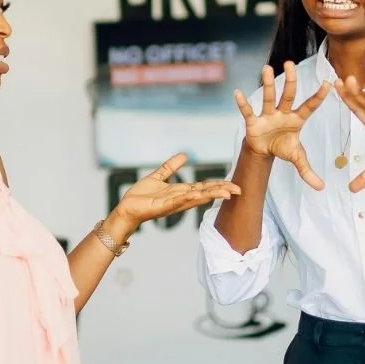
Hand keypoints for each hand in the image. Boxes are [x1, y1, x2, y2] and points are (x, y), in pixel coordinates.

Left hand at [115, 153, 240, 227]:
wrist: (126, 208)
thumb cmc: (140, 196)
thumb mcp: (159, 176)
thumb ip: (171, 167)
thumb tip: (185, 155)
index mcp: (181, 191)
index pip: (204, 187)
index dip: (218, 185)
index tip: (234, 184)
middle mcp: (180, 198)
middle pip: (205, 193)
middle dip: (221, 191)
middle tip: (238, 190)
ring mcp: (173, 203)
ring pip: (196, 198)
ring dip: (211, 195)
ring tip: (226, 193)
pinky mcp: (163, 206)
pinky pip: (178, 200)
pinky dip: (189, 197)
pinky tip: (199, 194)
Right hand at [234, 62, 330, 190]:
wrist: (264, 150)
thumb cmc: (283, 147)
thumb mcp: (297, 158)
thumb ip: (308, 171)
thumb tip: (322, 188)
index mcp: (297, 120)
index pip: (309, 106)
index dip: (318, 97)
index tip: (328, 83)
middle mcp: (283, 113)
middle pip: (287, 95)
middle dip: (290, 81)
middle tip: (291, 64)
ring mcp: (267, 115)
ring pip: (268, 97)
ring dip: (267, 84)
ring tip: (267, 68)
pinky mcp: (253, 121)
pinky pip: (248, 111)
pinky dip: (243, 103)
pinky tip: (238, 93)